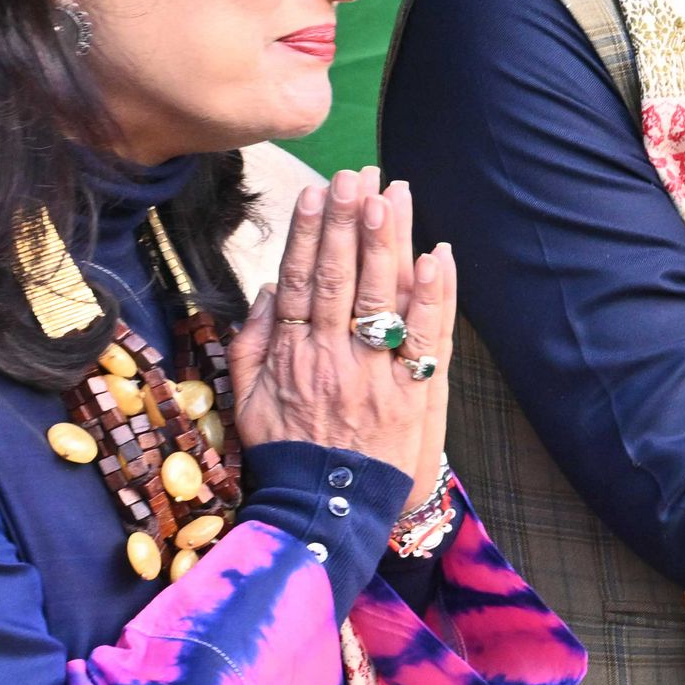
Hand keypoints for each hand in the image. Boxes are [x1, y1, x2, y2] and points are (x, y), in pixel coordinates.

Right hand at [232, 170, 454, 511]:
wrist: (324, 509)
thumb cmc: (285, 450)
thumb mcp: (247, 399)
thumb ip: (252, 342)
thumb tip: (269, 288)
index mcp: (292, 353)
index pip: (301, 279)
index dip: (308, 233)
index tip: (316, 192)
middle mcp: (332, 356)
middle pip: (340, 276)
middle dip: (348, 221)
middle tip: (356, 175)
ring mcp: (374, 373)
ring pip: (381, 296)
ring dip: (387, 241)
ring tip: (392, 193)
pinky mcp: (413, 393)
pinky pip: (426, 337)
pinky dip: (433, 295)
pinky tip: (437, 255)